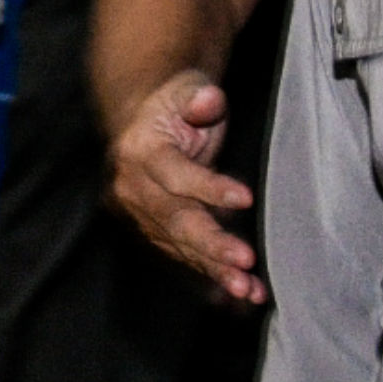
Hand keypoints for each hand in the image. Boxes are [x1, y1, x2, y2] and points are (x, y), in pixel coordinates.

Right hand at [108, 69, 264, 305]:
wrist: (143, 125)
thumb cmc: (175, 107)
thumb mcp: (186, 90)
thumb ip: (197, 96)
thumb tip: (207, 99)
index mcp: (140, 150)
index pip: (175, 173)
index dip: (209, 186)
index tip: (245, 197)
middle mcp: (134, 187)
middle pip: (175, 219)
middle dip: (212, 242)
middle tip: (245, 260)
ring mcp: (142, 214)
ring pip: (182, 244)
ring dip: (217, 268)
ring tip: (249, 288)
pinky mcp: (156, 232)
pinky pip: (186, 256)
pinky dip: (215, 274)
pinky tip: (244, 291)